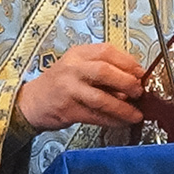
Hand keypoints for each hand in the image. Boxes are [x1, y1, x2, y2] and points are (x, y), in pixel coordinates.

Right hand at [22, 39, 148, 131]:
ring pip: (101, 98)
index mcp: (78, 54)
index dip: (129, 63)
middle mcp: (72, 69)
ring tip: (135, 114)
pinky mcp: (68, 109)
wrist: (32, 102)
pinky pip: (95, 116)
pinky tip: (122, 122)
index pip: (107, 52)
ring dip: (123, 108)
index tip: (141, 74)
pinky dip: (112, 120)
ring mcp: (69, 89)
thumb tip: (134, 79)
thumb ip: (103, 69)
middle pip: (105, 72)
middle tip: (139, 92)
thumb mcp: (78, 67)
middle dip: (127, 83)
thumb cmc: (60, 84)